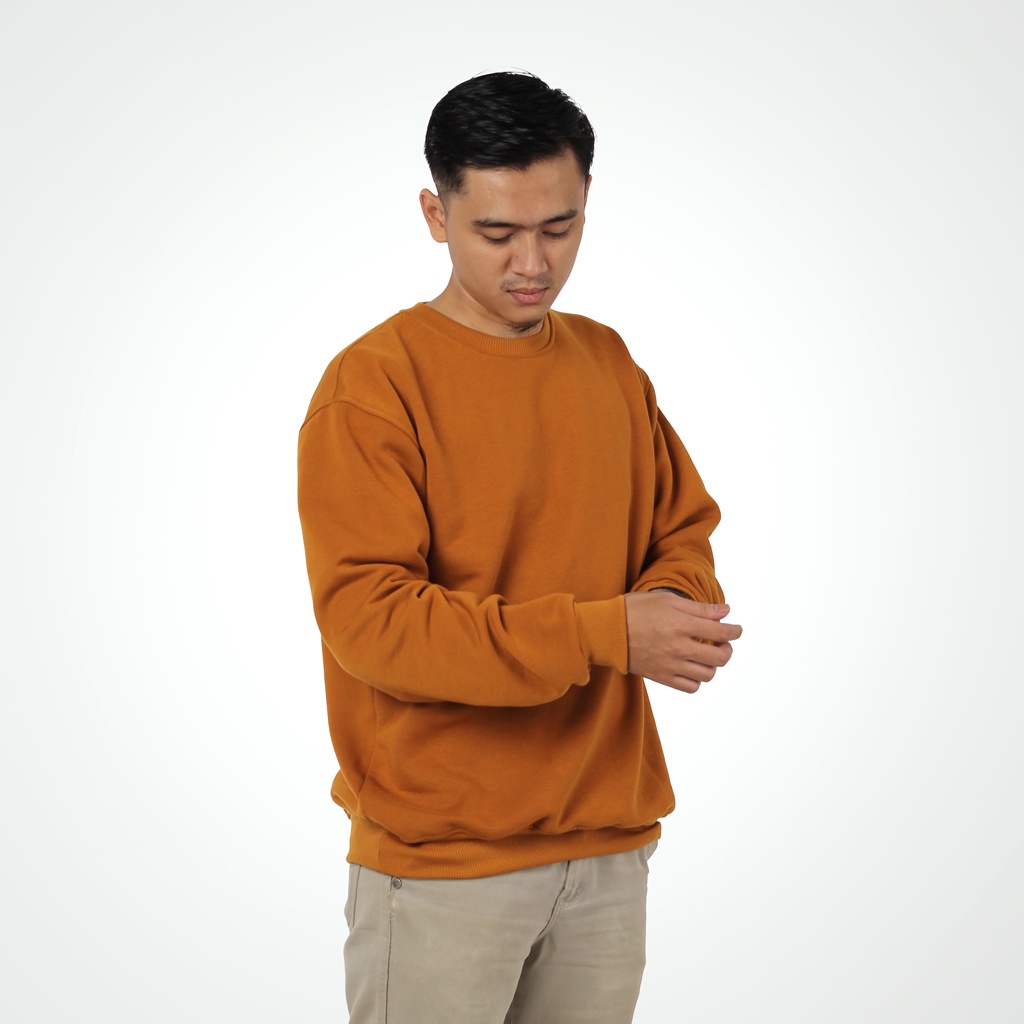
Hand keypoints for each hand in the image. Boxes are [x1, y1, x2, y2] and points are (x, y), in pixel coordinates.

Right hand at [624, 591, 741, 692]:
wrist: (606, 632)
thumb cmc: (634, 610)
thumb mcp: (667, 600)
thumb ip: (699, 608)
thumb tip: (726, 612)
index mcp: (681, 625)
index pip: (722, 632)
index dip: (735, 631)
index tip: (736, 629)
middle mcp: (679, 647)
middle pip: (720, 657)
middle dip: (727, 648)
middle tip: (722, 642)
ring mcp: (671, 665)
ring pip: (708, 674)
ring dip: (713, 664)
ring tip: (707, 654)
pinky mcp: (662, 677)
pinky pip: (691, 687)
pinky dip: (697, 679)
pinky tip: (693, 667)